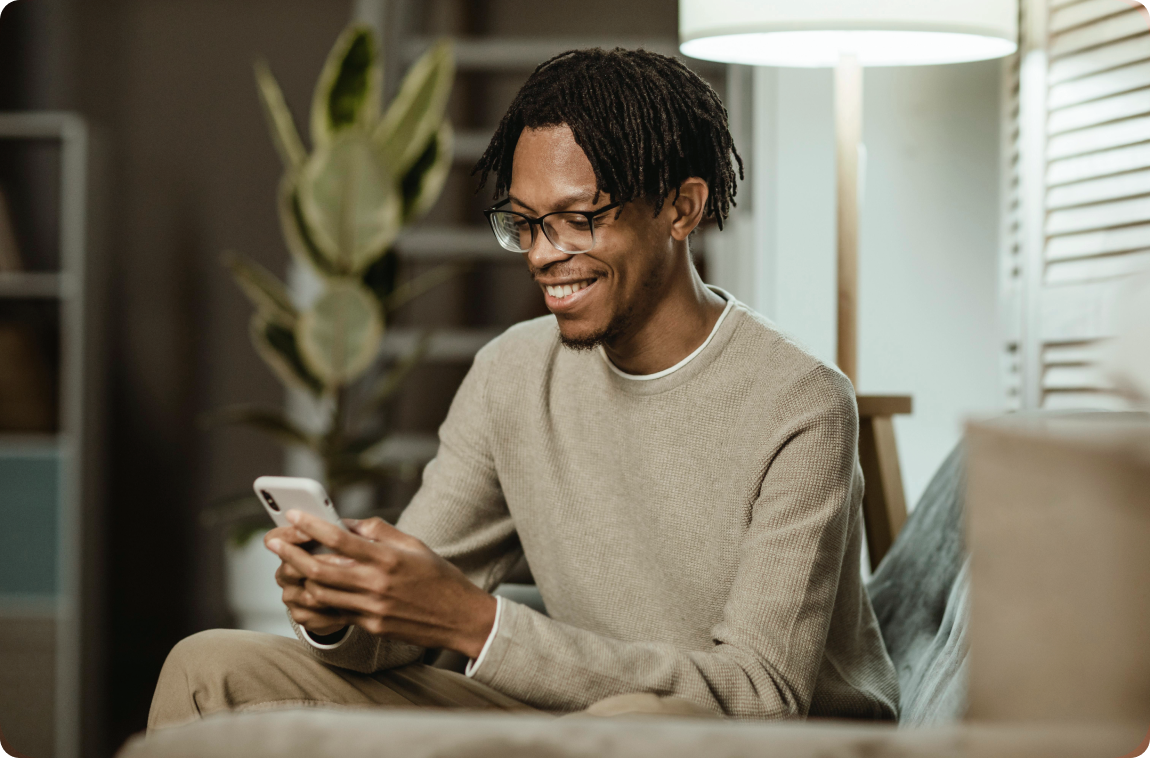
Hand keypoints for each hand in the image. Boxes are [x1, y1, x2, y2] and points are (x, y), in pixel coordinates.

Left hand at [266, 511, 497, 658]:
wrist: (460, 618)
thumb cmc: (438, 577)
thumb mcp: (414, 545)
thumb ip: (378, 531)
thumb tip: (346, 523)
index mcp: (389, 557)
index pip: (341, 539)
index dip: (312, 525)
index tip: (292, 515)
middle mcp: (378, 583)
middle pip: (320, 569)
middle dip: (291, 554)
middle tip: (273, 542)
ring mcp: (373, 608)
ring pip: (320, 594)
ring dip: (298, 578)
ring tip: (285, 565)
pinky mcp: (372, 626)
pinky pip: (334, 613)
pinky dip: (316, 601)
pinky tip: (306, 590)